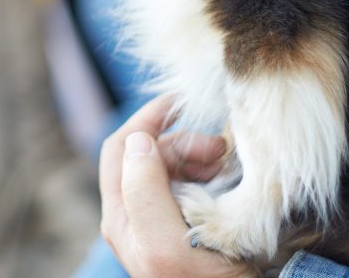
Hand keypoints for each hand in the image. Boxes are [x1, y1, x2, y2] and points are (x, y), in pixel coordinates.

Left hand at [99, 95, 255, 277]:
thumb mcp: (168, 246)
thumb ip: (146, 193)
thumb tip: (138, 140)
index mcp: (121, 216)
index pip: (121, 147)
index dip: (147, 118)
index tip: (183, 101)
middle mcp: (133, 214)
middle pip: (149, 151)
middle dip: (183, 141)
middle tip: (220, 150)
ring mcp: (157, 218)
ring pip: (173, 163)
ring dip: (200, 154)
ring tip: (227, 166)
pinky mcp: (182, 221)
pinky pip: (191, 179)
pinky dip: (208, 170)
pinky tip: (227, 179)